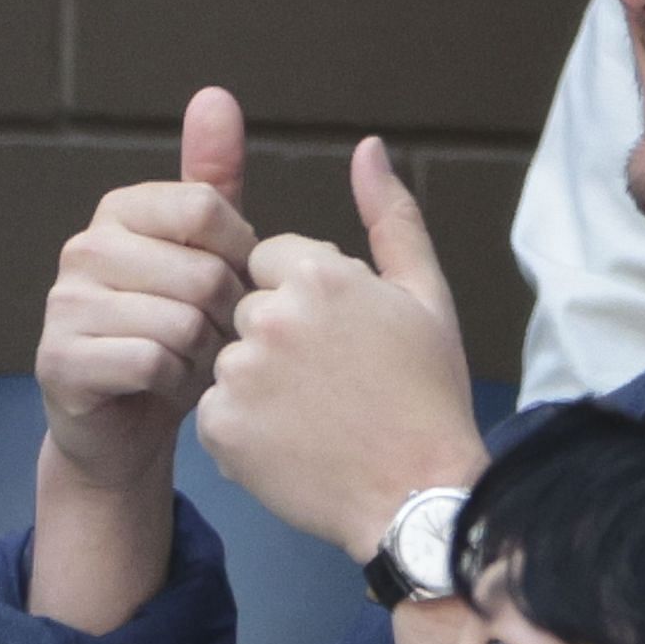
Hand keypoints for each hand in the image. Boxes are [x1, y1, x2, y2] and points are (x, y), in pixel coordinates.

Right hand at [36, 86, 255, 492]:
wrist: (128, 423)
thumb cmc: (178, 327)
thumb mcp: (206, 248)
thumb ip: (212, 176)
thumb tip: (215, 95)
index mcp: (122, 209)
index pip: (209, 208)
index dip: (243, 256)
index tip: (235, 282)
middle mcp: (83, 247)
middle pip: (204, 272)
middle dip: (228, 316)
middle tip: (214, 336)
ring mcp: (63, 303)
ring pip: (182, 322)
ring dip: (205, 355)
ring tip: (190, 360)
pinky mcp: (59, 360)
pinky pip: (153, 362)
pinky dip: (176, 384)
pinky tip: (164, 387)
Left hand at [198, 135, 487, 560]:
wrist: (418, 496)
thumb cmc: (429, 393)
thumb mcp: (426, 295)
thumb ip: (390, 215)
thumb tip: (368, 147)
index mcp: (320, 275)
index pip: (271, 260)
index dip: (305, 297)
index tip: (339, 337)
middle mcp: (271, 317)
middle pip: (246, 306)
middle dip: (277, 336)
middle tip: (331, 381)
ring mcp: (240, 374)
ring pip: (228, 357)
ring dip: (259, 381)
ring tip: (314, 415)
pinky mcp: (219, 427)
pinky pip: (216, 410)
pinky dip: (245, 427)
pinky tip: (292, 442)